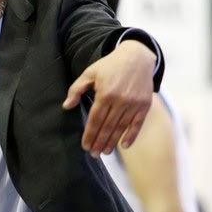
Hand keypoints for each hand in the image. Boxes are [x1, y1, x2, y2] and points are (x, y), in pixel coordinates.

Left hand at [62, 40, 155, 157]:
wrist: (136, 57)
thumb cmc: (110, 65)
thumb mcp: (90, 72)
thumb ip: (76, 89)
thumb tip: (66, 106)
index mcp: (105, 93)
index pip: (95, 119)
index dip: (90, 134)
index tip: (85, 145)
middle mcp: (120, 101)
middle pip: (107, 126)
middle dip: (99, 142)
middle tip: (93, 154)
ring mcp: (134, 104)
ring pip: (121, 128)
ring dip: (112, 142)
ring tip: (104, 152)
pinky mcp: (144, 105)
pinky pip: (137, 124)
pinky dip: (131, 136)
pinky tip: (124, 146)